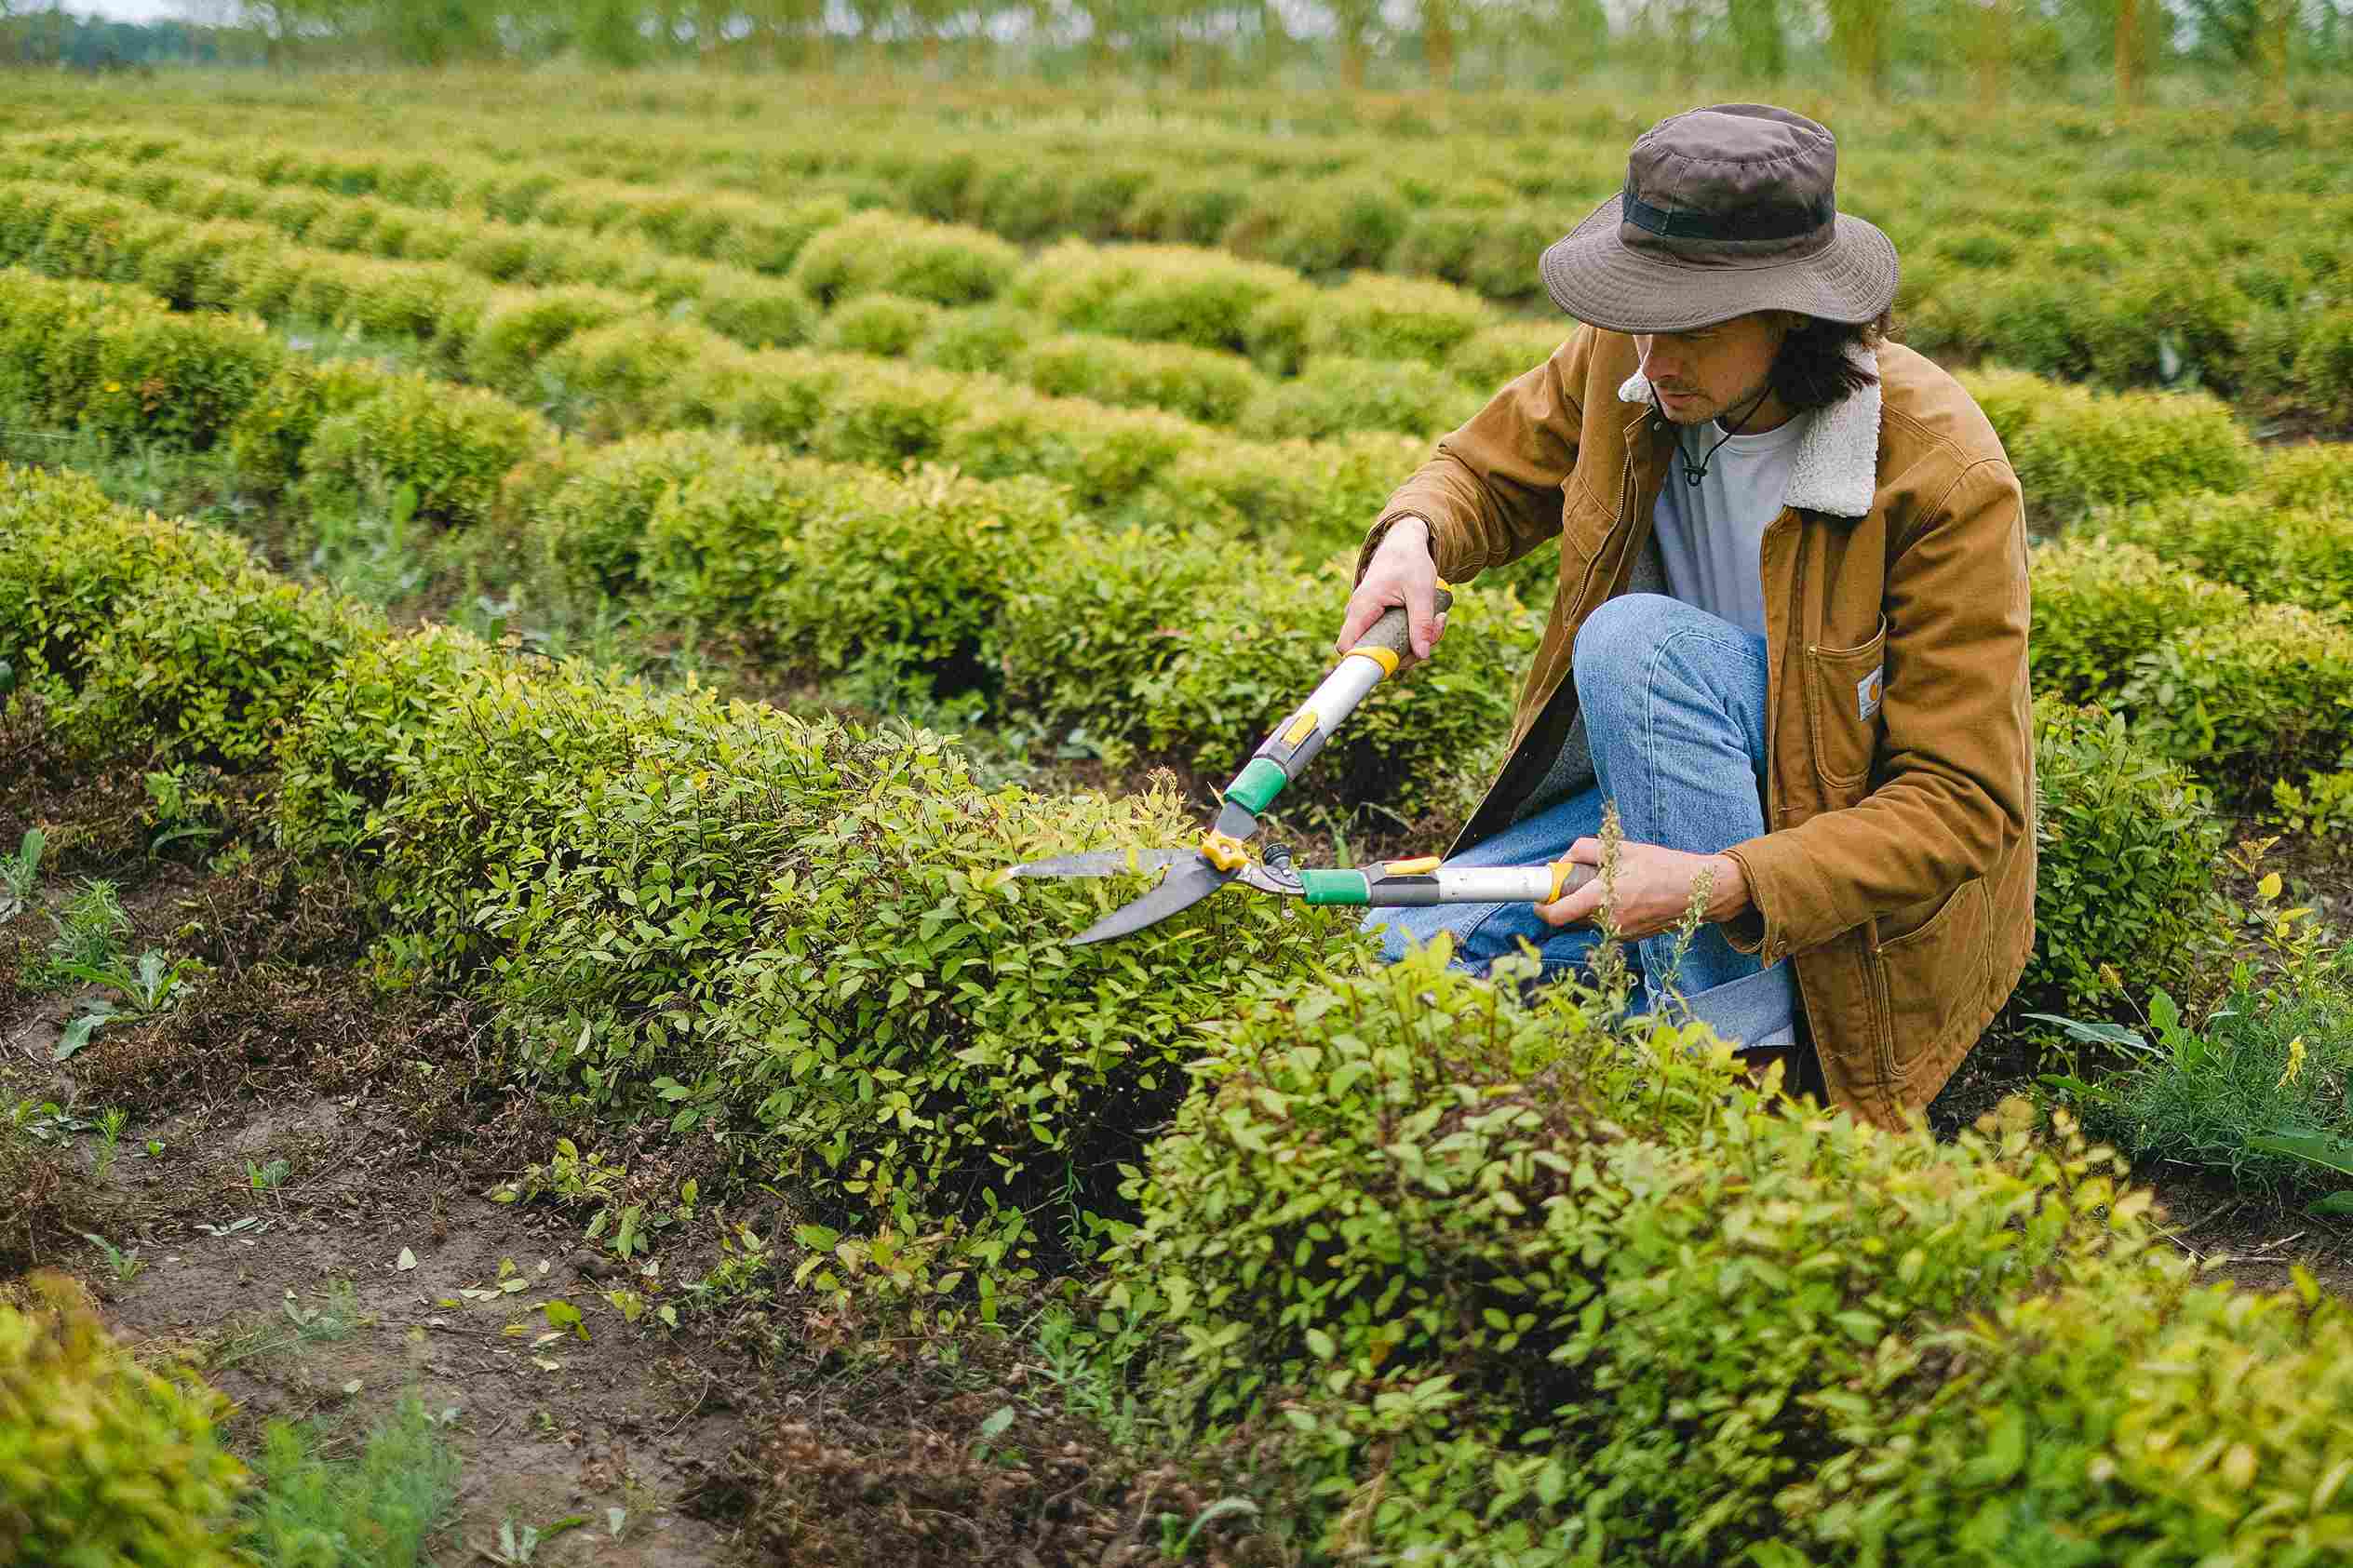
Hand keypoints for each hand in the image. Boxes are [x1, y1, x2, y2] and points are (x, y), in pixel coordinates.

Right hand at [1335, 516, 1444, 667]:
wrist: (1404, 544)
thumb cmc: (1409, 562)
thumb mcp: (1420, 591)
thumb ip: (1421, 624)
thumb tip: (1423, 655)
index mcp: (1363, 607)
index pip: (1347, 646)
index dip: (1364, 659)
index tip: (1397, 660)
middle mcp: (1360, 615)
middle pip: (1372, 651)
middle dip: (1406, 653)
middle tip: (1431, 637)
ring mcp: (1368, 618)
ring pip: (1386, 645)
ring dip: (1414, 643)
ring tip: (1438, 621)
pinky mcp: (1379, 619)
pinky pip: (1392, 636)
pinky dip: (1412, 634)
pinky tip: (1431, 620)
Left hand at [1535, 838, 1749, 938]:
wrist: (1700, 891)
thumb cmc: (1661, 866)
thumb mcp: (1620, 848)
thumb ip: (1584, 850)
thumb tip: (1562, 862)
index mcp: (1602, 899)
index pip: (1556, 915)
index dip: (1541, 908)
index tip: (1538, 899)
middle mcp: (1608, 922)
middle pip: (1569, 919)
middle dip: (1565, 902)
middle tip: (1572, 884)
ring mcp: (1620, 934)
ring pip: (1588, 922)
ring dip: (1586, 907)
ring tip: (1608, 886)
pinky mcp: (1631, 938)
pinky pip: (1606, 926)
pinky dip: (1605, 913)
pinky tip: (1624, 897)